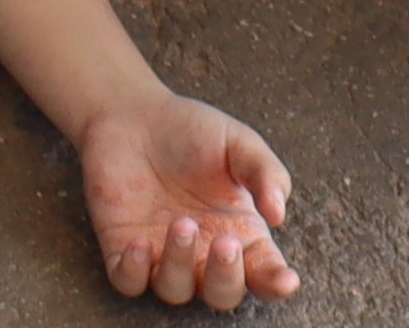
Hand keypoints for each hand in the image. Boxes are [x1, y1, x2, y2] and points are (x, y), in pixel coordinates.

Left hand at [77, 90, 299, 308]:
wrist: (132, 114)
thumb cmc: (191, 131)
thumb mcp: (238, 143)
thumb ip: (265, 173)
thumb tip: (278, 215)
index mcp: (240, 234)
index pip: (264, 275)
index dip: (277, 284)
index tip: (286, 279)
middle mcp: (203, 254)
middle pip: (222, 294)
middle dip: (226, 277)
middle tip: (225, 243)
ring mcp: (163, 255)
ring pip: (175, 290)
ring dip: (180, 265)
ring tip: (181, 223)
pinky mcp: (123, 249)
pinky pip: (128, 281)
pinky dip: (134, 272)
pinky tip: (140, 243)